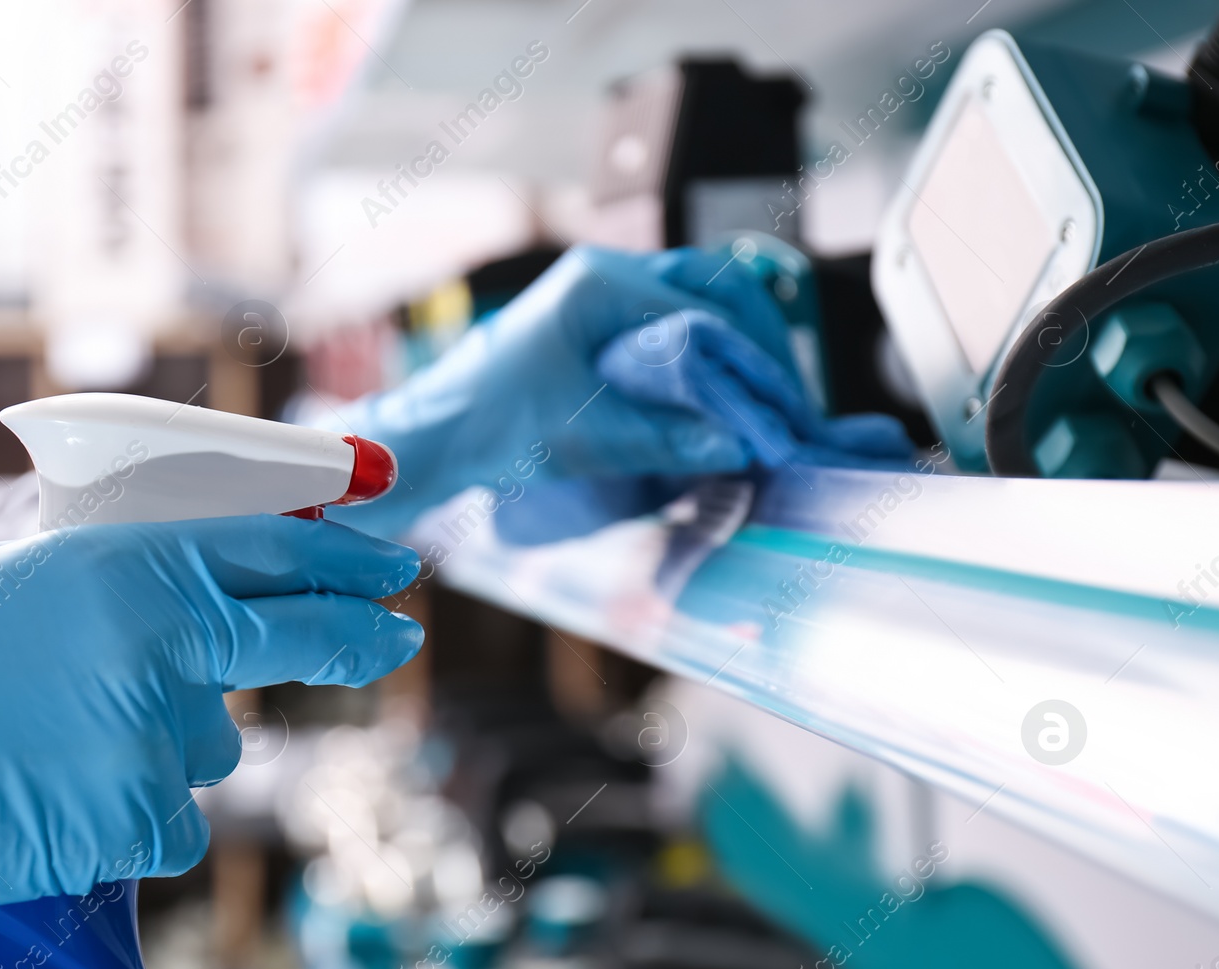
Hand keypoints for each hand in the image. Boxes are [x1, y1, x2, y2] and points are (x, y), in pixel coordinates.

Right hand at [0, 515, 421, 968]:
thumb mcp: (18, 570)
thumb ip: (116, 570)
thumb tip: (189, 566)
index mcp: (132, 565)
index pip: (275, 550)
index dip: (348, 557)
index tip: (395, 566)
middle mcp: (163, 644)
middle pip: (301, 639)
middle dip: (359, 638)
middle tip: (396, 636)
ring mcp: (159, 738)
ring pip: (211, 748)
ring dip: (166, 746)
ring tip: (62, 739)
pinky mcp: (142, 821)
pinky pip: (170, 816)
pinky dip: (130, 812)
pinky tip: (58, 794)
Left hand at [330, 244, 903, 536]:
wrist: (432, 438)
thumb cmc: (487, 428)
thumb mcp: (582, 436)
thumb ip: (665, 436)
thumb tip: (744, 441)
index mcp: (601, 284)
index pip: (710, 305)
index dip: (756, 359)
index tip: (783, 407)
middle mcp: (606, 277)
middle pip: (717, 288)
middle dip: (760, 343)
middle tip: (786, 403)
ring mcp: (604, 299)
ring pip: (700, 305)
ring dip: (738, 350)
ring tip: (764, 405)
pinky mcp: (601, 329)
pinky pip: (674, 330)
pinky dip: (708, 360)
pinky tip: (721, 402)